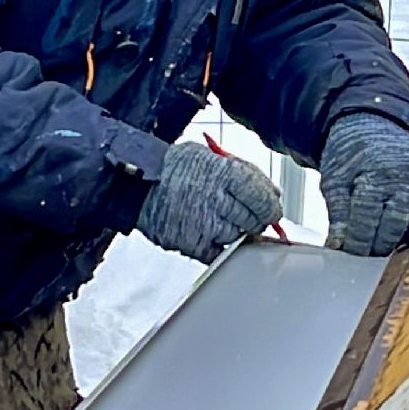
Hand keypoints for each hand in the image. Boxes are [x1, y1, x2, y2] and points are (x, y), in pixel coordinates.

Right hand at [135, 142, 283, 262]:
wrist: (137, 185)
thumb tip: (271, 192)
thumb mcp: (209, 156)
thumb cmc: (173, 168)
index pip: (262, 195)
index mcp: (223, 173)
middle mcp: (215, 199)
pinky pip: (219, 253)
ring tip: (226, 220)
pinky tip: (217, 235)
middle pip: (255, 218)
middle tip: (254, 216)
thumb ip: (242, 172)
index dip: (270, 203)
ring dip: (240, 232)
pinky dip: (223, 247)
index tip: (272, 207)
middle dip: (259, 219)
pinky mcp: (192, 244)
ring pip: (239, 236)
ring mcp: (204, 224)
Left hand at [320, 113, 408, 255]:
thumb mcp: (334, 178)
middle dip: (380, 245)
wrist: (374, 123)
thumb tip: (337, 245)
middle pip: (395, 225)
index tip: (350, 251)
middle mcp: (403, 178)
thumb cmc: (351, 154)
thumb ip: (337, 212)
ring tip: (390, 239)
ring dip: (406, 236)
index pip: (366, 220)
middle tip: (369, 252)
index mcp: (373, 176)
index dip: (357, 242)